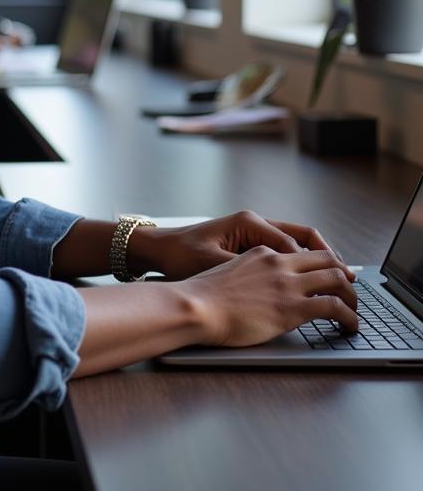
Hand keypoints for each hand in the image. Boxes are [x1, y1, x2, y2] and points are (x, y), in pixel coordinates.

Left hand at [129, 210, 350, 280]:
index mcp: (249, 223)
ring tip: (337, 282)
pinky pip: (282, 251)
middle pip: (303, 238)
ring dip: (315, 261)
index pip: (295, 243)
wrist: (158, 251)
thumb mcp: (216, 265)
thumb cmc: (182, 256)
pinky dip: (298, 264)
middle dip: (327, 258)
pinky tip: (307, 283)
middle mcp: (254, 223)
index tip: (337, 283)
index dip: (318, 264)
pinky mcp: (246, 244)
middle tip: (349, 280)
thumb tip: (284, 282)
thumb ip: (250, 271)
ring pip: (295, 244)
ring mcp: (251, 232)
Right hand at [183, 245, 358, 345]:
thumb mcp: (227, 273)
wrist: (196, 306)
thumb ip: (248, 275)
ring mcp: (287, 283)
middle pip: (326, 260)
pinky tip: (351, 326)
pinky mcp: (294, 307)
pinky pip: (335, 307)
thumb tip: (256, 291)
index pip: (301, 252)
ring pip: (337, 280)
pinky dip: (350, 317)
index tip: (328, 275)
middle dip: (343, 275)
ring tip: (355, 311)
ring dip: (352, 296)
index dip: (321, 263)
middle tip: (350, 290)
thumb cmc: (203, 296)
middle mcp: (278, 262)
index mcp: (261, 253)